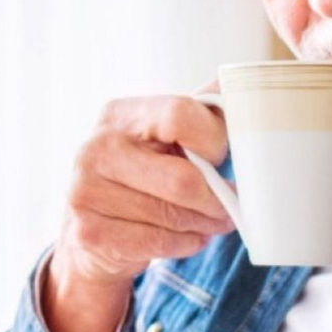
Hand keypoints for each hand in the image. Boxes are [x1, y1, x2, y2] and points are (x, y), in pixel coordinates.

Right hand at [45, 94, 234, 331]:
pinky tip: (189, 237)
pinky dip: (186, 244)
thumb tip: (245, 87)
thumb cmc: (143, 176)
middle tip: (232, 207)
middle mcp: (95, 149)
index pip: (179, 115)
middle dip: (216, 199)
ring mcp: (86, 192)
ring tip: (211, 222)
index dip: (211, 140)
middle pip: (181, 179)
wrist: (92, 231)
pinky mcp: (90, 233)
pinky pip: (159, 242)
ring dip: (205, 224)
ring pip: (173, 216)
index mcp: (119, 115)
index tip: (220, 157)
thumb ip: (201, 114)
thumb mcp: (165, 139)